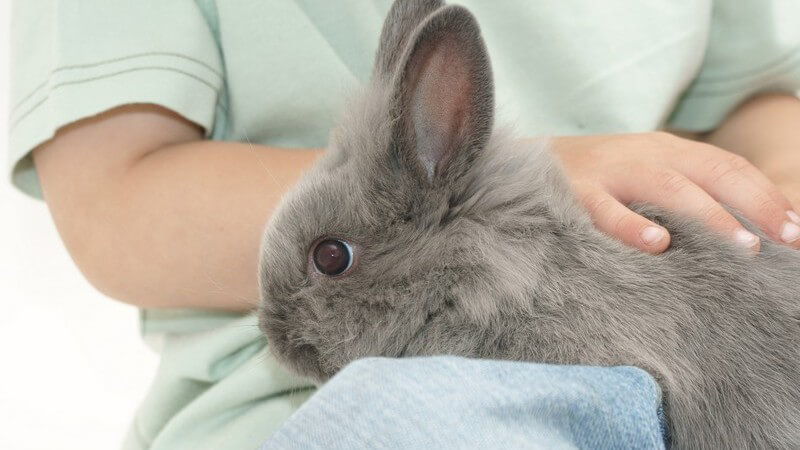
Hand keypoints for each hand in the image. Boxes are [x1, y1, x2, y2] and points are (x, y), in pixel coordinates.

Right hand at [552, 132, 799, 253]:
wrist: (526, 165)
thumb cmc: (598, 180)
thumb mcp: (646, 175)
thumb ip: (685, 196)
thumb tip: (742, 234)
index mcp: (669, 151)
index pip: (730, 168)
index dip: (768, 198)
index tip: (798, 233)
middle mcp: (646, 155)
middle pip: (711, 173)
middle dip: (754, 206)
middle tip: (785, 241)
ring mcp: (612, 172)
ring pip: (669, 188)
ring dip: (710, 218)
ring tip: (742, 248)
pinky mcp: (576, 193)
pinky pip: (607, 211)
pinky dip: (633, 227)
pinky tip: (658, 245)